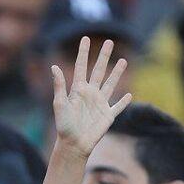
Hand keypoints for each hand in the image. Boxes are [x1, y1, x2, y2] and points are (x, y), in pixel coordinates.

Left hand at [51, 38, 131, 160]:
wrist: (73, 145)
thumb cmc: (64, 126)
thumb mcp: (59, 104)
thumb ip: (59, 86)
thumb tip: (54, 67)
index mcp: (78, 89)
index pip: (81, 66)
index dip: (83, 53)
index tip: (85, 38)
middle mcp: (90, 94)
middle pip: (98, 70)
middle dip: (103, 56)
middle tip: (109, 41)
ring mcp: (100, 104)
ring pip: (110, 84)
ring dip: (117, 73)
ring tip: (123, 60)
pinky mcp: (108, 116)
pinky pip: (118, 107)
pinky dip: (124, 101)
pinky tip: (129, 95)